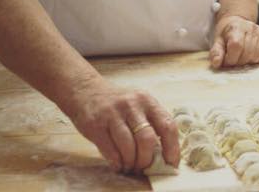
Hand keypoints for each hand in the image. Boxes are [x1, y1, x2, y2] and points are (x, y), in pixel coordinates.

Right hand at [62, 77, 178, 172]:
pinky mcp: (96, 125)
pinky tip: (118, 164)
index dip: (172, 149)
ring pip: (128, 147)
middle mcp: (132, 105)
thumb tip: (163, 155)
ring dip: (131, 163)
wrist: (86, 91)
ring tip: (130, 166)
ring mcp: (113, 114)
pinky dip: (117, 162)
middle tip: (144, 168)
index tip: (171, 164)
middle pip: (147, 140)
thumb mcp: (138, 105)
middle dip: (147, 160)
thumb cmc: (118, 103)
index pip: (168, 126)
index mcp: (148, 101)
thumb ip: (151, 123)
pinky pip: (110, 150)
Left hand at [209, 14, 258, 68]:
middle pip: (247, 53)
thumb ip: (216, 52)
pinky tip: (249, 54)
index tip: (226, 60)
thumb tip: (216, 63)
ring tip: (241, 56)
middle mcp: (251, 27)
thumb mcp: (217, 41)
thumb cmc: (227, 33)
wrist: (237, 22)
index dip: (230, 58)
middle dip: (238, 61)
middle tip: (233, 59)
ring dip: (247, 61)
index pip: (236, 46)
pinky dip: (255, 59)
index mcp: (236, 27)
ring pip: (255, 56)